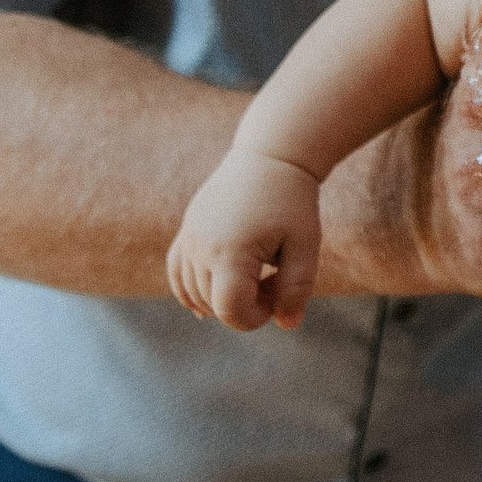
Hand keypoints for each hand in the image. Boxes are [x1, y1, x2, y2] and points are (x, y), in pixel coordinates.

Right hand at [170, 148, 323, 330]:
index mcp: (231, 251)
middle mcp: (201, 246)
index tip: (279, 297)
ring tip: (257, 274)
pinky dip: (188, 291)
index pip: (231, 311)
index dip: (256, 318)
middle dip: (246, 305)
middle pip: (214, 304)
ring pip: (194, 292)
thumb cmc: (293, 201)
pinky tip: (205, 307)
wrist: (271, 156)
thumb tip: (287, 325)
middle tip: (275, 280)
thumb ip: (297, 289)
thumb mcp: (305, 246)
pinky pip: (176, 271)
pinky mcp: (187, 230)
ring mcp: (190, 237)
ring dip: (223, 298)